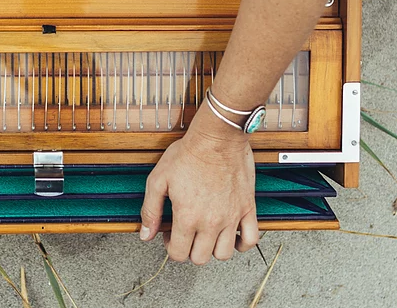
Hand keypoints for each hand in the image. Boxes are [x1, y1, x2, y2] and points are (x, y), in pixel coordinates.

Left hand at [139, 105, 259, 263]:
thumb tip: (146, 233)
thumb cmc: (189, 153)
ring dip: (213, 249)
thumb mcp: (158, 179)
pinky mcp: (247, 208)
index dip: (170, 247)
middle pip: (200, 258)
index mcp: (187, 217)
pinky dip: (242, 244)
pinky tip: (233, 236)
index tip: (170, 235)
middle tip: (186, 234)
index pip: (178, 253)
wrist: (217, 137)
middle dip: (189, 250)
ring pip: (224, 254)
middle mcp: (211, 222)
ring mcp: (231, 217)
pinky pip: (251, 239)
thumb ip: (150, 210)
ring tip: (207, 235)